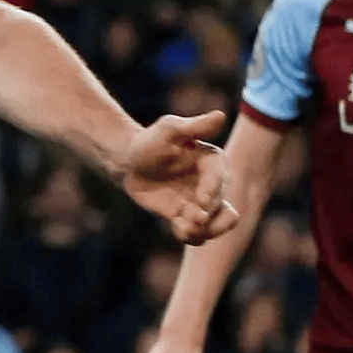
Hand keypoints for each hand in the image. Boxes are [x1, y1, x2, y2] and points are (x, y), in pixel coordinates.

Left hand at [112, 111, 237, 244]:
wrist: (130, 163)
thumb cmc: (151, 142)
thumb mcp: (170, 130)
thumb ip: (195, 126)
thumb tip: (221, 116)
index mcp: (212, 162)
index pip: (219, 178)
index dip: (212, 189)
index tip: (201, 197)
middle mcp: (212, 184)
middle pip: (221, 206)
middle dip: (210, 215)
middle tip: (194, 219)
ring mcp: (200, 203)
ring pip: (215, 224)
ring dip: (205, 231)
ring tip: (184, 230)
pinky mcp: (185, 216)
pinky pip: (196, 233)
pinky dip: (190, 236)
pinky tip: (178, 232)